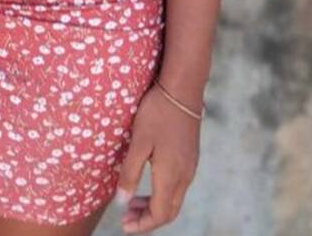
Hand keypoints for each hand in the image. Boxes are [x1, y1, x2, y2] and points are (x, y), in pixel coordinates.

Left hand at [114, 81, 201, 231]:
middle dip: (147, 218)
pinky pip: (178, 186)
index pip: (159, 214)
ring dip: (154, 206)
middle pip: (169, 212)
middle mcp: (185, 176)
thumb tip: (121, 202)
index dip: (142, 224)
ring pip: (174, 199)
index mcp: (171, 176)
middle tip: (126, 215)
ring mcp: (190, 166)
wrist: (182, 89)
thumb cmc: (157, 113)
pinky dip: (162, 193)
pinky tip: (148, 180)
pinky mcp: (190, 156)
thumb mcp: (138, 142)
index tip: (124, 225)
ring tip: (133, 200)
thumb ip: (130, 173)